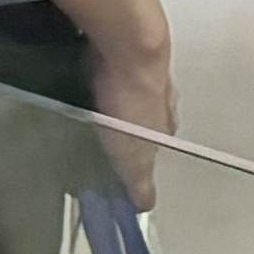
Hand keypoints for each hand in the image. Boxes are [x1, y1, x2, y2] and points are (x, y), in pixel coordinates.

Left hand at [81, 0, 176, 207]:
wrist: (127, 47)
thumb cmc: (134, 101)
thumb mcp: (134, 154)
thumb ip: (139, 180)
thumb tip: (146, 207)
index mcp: (166, 119)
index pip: (160, 140)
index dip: (145, 151)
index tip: (127, 159)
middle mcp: (160, 92)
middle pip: (148, 111)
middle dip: (131, 120)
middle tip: (108, 130)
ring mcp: (140, 68)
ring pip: (131, 87)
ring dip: (117, 95)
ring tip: (95, 104)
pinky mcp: (119, 48)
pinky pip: (111, 67)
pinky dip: (102, 75)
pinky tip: (87, 79)